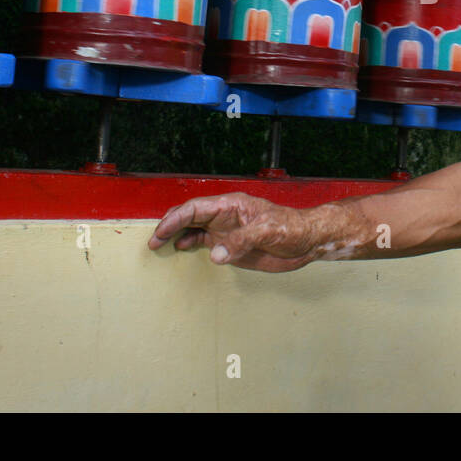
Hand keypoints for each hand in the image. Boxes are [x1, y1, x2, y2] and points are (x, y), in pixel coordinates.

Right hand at [148, 193, 322, 272]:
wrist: (307, 241)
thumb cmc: (292, 228)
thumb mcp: (268, 231)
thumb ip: (242, 241)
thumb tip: (217, 254)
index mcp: (232, 205)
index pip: (196, 208)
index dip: (176, 218)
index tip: (161, 231)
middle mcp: (225, 216)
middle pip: (190, 216)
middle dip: (169, 225)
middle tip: (153, 241)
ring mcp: (227, 231)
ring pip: (193, 228)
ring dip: (176, 235)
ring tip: (158, 245)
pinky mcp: (231, 246)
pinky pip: (204, 242)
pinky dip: (189, 244)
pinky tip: (180, 248)